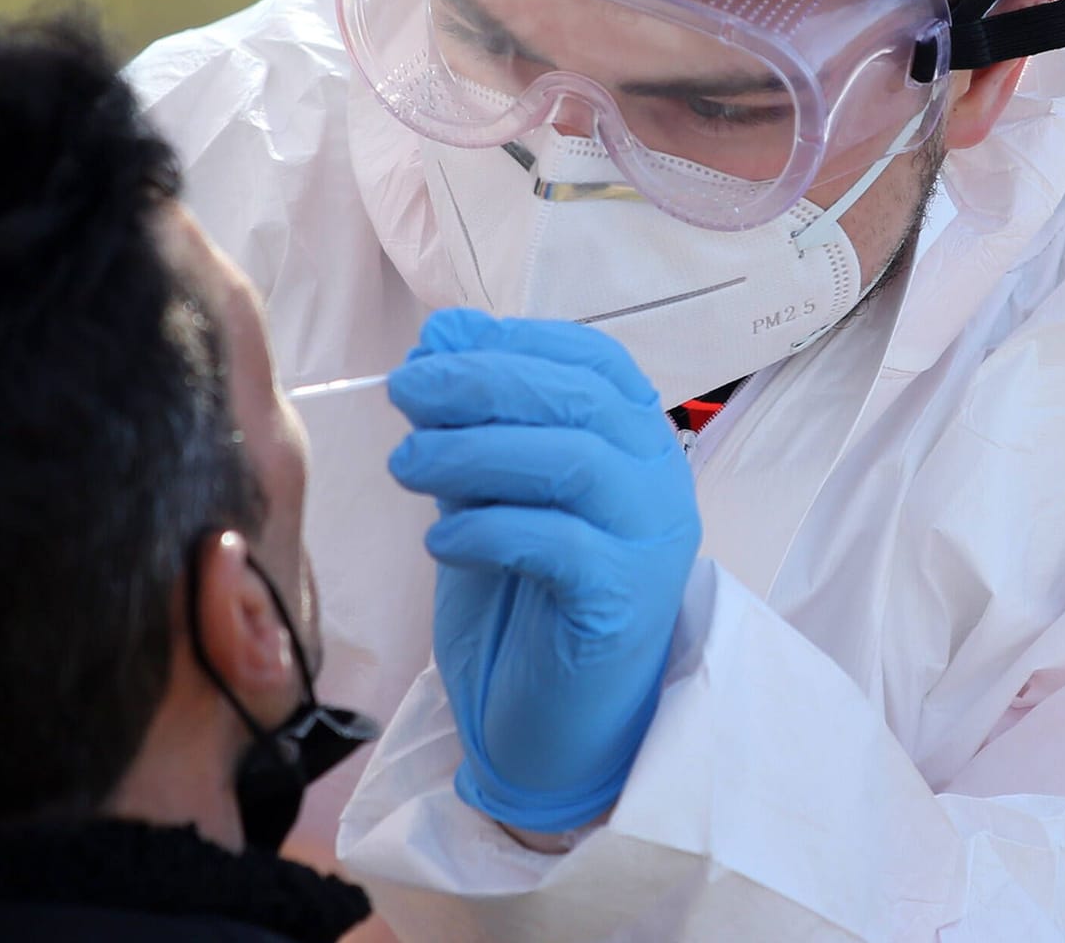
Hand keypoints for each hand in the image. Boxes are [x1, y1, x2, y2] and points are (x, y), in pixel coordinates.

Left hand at [387, 309, 700, 832]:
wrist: (555, 729)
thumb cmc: (523, 603)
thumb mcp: (487, 496)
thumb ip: (473, 425)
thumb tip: (439, 336)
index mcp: (634, 440)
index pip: (591, 359)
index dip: (509, 340)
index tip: (433, 349)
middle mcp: (660, 479)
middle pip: (577, 399)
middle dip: (479, 384)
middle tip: (404, 393)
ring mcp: (651, 540)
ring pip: (571, 462)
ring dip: (474, 452)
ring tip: (406, 466)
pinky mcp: (624, 601)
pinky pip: (559, 543)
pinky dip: (488, 530)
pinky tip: (441, 543)